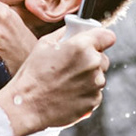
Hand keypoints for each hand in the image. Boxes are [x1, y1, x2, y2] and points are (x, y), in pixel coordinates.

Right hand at [0, 22, 117, 135]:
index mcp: (82, 46)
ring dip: (88, 77)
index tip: (96, 42)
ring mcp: (96, 84)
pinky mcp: (94, 101)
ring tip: (65, 82)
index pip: (108, 36)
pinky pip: (94, 92)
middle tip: (71, 65)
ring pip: (99, 76)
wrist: (27, 106)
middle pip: (103, 58)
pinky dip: (85, 92)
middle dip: (91, 60)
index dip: (101, 39)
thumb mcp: (44, 44)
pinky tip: (67, 94)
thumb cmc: (33, 74)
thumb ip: (65, 33)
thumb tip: (73, 29)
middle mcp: (93, 64)